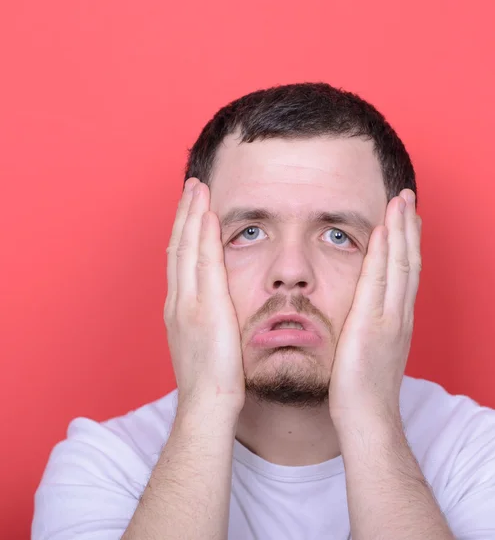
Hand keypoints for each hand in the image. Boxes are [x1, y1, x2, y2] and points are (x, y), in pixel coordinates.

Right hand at [164, 179, 244, 418]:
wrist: (206, 406)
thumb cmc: (212, 381)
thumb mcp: (207, 344)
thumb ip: (209, 322)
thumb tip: (219, 311)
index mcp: (180, 308)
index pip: (180, 259)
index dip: (184, 230)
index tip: (192, 208)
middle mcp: (178, 300)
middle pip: (178, 246)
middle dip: (184, 214)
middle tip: (192, 186)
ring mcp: (188, 303)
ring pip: (186, 248)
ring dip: (192, 215)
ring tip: (198, 188)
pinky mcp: (204, 308)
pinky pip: (203, 263)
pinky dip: (204, 236)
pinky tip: (208, 214)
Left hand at [328, 189, 421, 428]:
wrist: (368, 419)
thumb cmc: (364, 390)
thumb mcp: (371, 352)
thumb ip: (371, 329)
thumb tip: (364, 317)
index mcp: (398, 319)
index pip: (406, 272)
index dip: (407, 243)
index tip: (406, 218)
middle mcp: (399, 314)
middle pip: (408, 261)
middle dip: (408, 227)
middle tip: (407, 197)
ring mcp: (389, 318)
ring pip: (399, 264)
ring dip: (400, 230)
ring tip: (400, 202)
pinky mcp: (372, 325)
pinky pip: (379, 281)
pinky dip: (383, 253)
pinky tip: (382, 230)